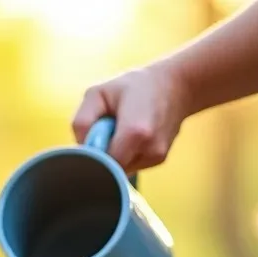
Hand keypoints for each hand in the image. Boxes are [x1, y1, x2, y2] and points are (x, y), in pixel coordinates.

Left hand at [72, 64, 191, 172]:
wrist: (175, 86)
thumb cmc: (133, 87)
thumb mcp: (99, 92)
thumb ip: (82, 120)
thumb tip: (81, 147)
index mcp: (134, 132)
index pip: (103, 164)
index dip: (92, 156)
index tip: (91, 141)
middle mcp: (149, 149)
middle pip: (111, 169)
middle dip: (102, 156)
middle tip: (105, 133)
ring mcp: (156, 157)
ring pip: (121, 169)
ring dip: (114, 154)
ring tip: (121, 131)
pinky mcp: (159, 160)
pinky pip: (132, 165)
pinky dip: (126, 154)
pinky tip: (131, 136)